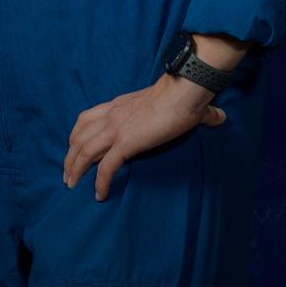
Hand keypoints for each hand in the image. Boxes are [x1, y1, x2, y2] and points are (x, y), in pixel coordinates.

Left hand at [64, 75, 227, 199]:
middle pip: (79, 137)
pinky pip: (106, 167)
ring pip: (84, 152)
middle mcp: (110, 116)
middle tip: (67, 174)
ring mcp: (116, 129)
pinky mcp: (126, 142)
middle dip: (70, 156)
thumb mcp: (175, 103)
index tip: (73, 149)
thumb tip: (218, 117)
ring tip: (72, 185)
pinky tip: (99, 194)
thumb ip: (194, 113)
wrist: (183, 92)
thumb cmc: (183, 95)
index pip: (86, 119)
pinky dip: (100, 182)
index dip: (76, 135)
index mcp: (117, 105)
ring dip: (75, 170)